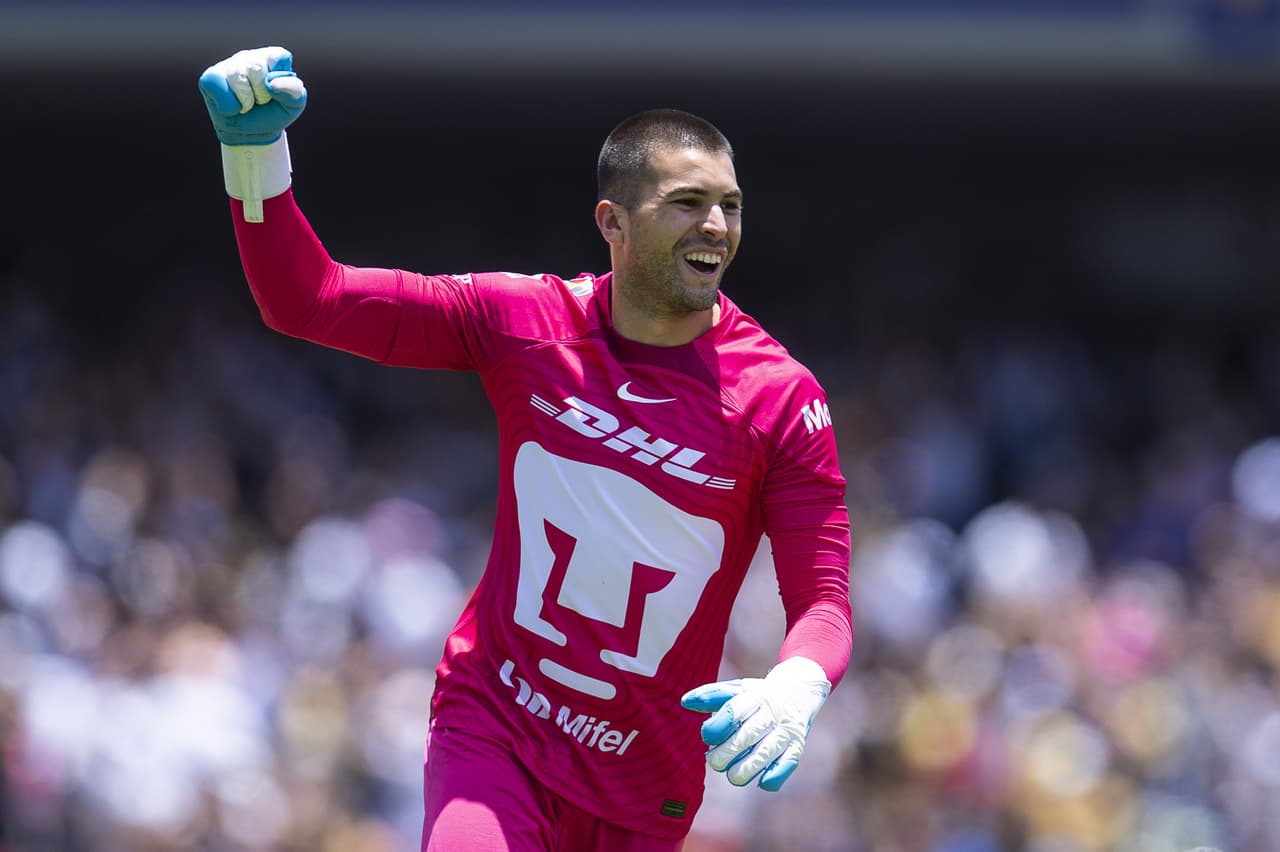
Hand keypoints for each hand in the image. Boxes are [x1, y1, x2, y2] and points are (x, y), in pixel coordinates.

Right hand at [198, 47, 306, 145]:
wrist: (251, 134)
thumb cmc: (273, 114)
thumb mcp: (293, 105)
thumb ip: (294, 90)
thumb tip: (271, 82)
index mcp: (273, 58)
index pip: (278, 57)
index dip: (279, 81)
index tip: (276, 94)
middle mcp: (251, 56)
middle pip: (256, 67)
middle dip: (261, 94)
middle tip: (260, 102)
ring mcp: (229, 64)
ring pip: (236, 76)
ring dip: (245, 100)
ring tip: (246, 105)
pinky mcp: (211, 76)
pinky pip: (215, 84)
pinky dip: (226, 104)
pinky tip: (231, 106)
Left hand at [680, 656, 829, 791]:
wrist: (799, 691)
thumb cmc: (758, 695)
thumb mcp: (737, 689)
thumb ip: (711, 696)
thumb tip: (685, 702)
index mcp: (755, 696)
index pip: (735, 710)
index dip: (718, 725)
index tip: (707, 735)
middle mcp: (773, 712)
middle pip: (749, 734)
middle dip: (729, 752)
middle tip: (714, 761)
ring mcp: (787, 730)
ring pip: (767, 752)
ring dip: (748, 768)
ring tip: (733, 775)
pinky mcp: (797, 746)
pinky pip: (788, 764)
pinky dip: (775, 775)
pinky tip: (761, 782)